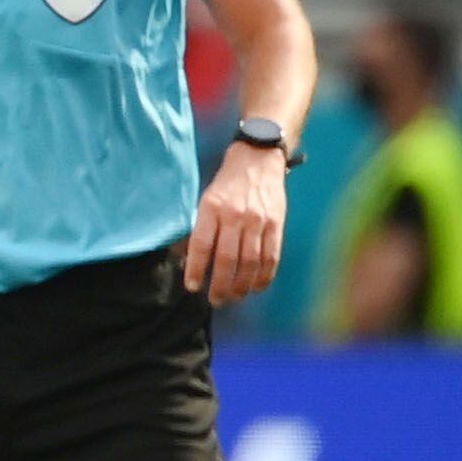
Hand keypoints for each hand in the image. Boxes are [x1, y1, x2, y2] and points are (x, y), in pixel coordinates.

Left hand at [187, 142, 287, 306]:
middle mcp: (235, 215)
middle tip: (215, 300)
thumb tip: (185, 260)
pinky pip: (271, 255)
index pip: (201, 245)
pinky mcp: (276, 223)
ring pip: (250, 262)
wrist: (258, 160)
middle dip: (220, 285)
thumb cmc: (226, 185)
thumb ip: (199, 228)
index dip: (196, 268)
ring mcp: (258, 220)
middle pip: (227, 259)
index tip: (192, 287)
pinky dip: (264, 275)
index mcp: (211, 208)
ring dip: (242, 285)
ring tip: (234, 297)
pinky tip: (257, 287)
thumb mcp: (205, 200)